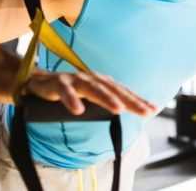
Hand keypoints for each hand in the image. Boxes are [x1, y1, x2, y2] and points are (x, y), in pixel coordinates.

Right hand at [24, 71, 157, 116]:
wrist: (41, 82)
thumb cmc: (71, 91)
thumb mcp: (91, 98)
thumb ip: (105, 105)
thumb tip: (124, 115)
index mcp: (103, 83)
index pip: (124, 92)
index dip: (139, 100)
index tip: (155, 110)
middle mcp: (93, 79)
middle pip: (115, 90)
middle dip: (131, 100)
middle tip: (145, 111)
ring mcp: (76, 79)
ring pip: (94, 88)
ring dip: (107, 98)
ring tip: (118, 110)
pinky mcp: (59, 83)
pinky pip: (66, 92)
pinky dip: (71, 100)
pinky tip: (78, 110)